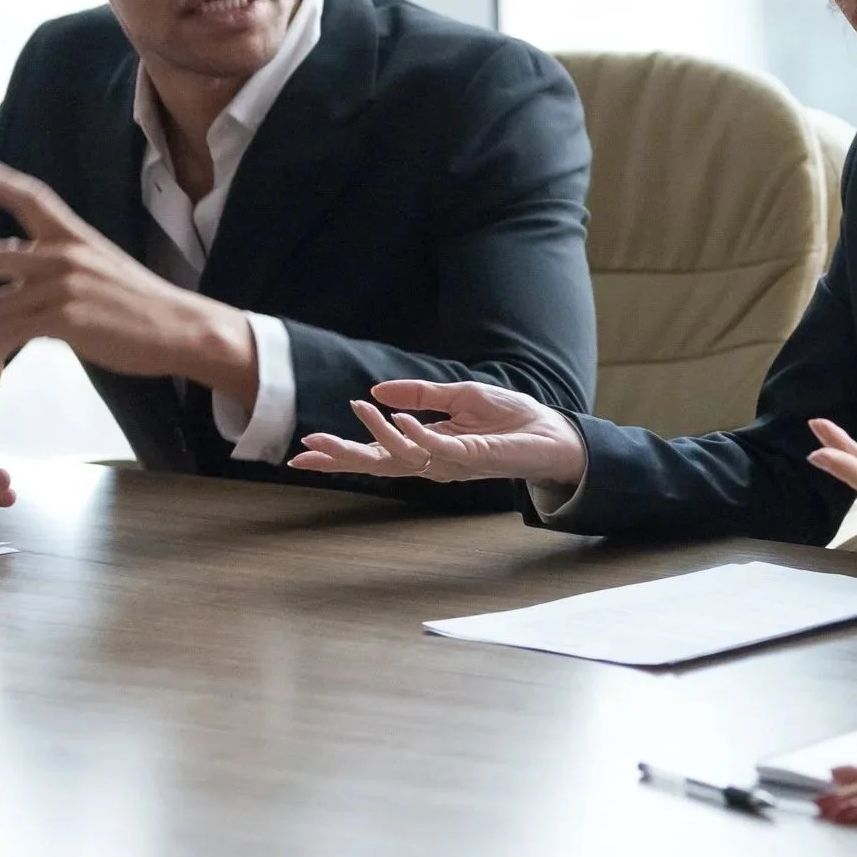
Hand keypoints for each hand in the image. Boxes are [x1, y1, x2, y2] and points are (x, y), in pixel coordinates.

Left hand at [0, 158, 256, 399]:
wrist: (183, 329)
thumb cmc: (147, 309)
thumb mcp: (104, 272)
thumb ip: (64, 272)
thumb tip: (30, 292)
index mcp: (76, 237)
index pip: (31, 198)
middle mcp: (64, 253)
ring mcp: (63, 284)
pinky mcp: (64, 317)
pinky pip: (7, 334)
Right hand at [289, 378, 588, 484]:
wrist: (552, 430)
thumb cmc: (509, 417)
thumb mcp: (459, 395)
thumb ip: (420, 395)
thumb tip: (377, 391)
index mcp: (426, 447)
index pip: (375, 452)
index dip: (342, 451)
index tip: (304, 450)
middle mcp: (433, 460)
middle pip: (378, 464)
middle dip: (342, 458)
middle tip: (306, 451)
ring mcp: (451, 461)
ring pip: (402, 456)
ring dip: (376, 433)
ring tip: (357, 409)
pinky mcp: (472, 456)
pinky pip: (436, 448)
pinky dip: (414, 434)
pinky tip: (396, 419)